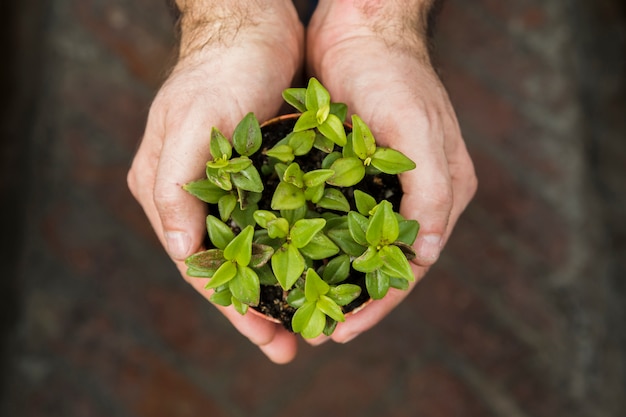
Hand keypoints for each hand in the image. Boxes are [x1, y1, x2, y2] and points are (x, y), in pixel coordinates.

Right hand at [127, 0, 303, 362]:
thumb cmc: (220, 67)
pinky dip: (293, 251)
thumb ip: (176, 186)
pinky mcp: (258, 173)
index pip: (200, 265)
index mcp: (167, 191)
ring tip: (308, 321)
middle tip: (291, 345)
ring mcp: (228, 187)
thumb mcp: (195, 120)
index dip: (234, 306)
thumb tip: (180, 251)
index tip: (268, 338)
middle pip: (228, 267)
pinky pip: (275, 223)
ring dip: (279, 286)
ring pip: (253, 251)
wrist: (253, 24)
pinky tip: (320, 270)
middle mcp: (195, 196)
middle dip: (258, 309)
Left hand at [306, 0, 477, 343]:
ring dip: (329, 277)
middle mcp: (412, 195)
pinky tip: (287, 259)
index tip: (343, 330)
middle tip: (314, 330)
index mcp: (441, 193)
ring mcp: (379, 184)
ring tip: (298, 306)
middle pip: (382, 263)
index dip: (380, 302)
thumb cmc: (392, 72)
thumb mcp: (415, 128)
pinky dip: (313, 242)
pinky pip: (332, 217)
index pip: (411, 265)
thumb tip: (425, 254)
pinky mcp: (347, 171)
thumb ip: (431, 191)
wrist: (359, 27)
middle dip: (351, 299)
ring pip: (354, 246)